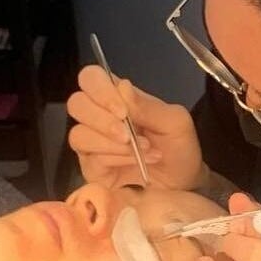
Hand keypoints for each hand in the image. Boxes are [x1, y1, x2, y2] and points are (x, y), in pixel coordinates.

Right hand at [67, 65, 205, 189]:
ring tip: (144, 150)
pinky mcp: (92, 169)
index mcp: (117, 97)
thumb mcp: (174, 122)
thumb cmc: (179, 147)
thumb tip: (122, 86)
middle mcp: (99, 117)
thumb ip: (148, 105)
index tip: (122, 110)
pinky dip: (117, 159)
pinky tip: (137, 162)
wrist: (184, 182)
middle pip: (76, 104)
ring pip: (79, 135)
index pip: (91, 78)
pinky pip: (92, 160)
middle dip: (102, 120)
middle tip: (129, 135)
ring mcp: (92, 144)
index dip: (99, 89)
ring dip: (113, 144)